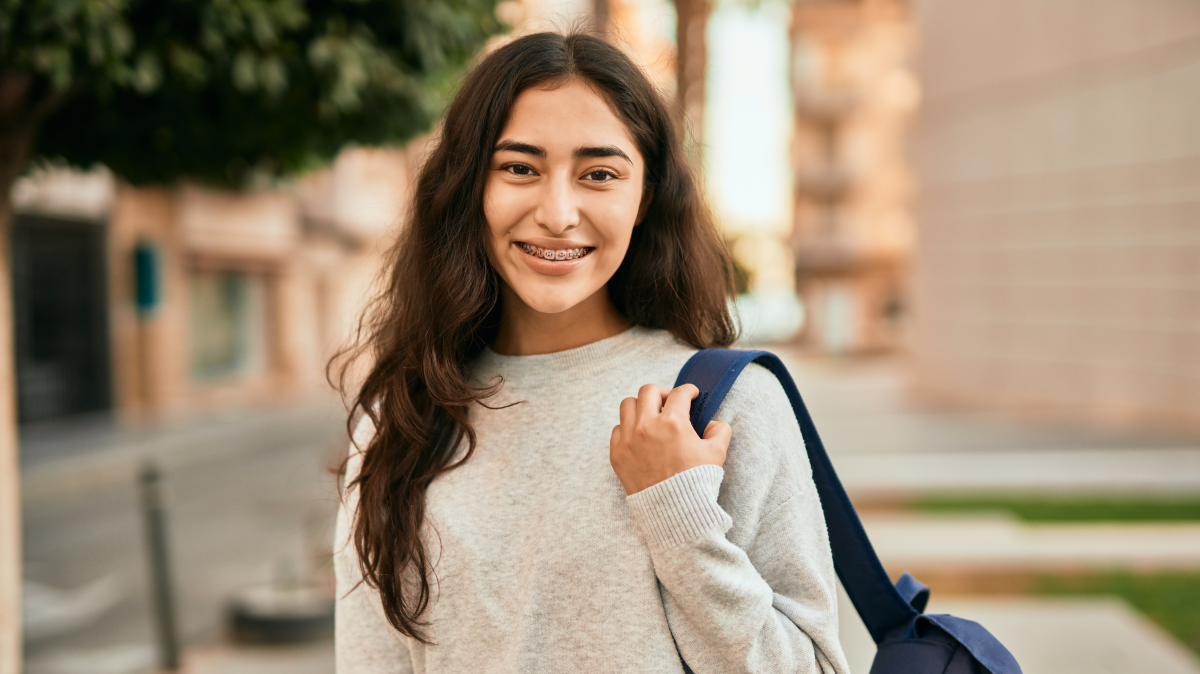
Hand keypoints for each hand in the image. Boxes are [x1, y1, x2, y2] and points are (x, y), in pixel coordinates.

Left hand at [609, 384, 732, 494]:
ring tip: (651, 417)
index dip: (689, 391)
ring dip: (641, 407)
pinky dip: (628, 429)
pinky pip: (617, 429)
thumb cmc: (696, 483)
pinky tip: (639, 437)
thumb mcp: (716, 454)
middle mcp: (647, 426)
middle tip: (670, 403)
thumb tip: (713, 423)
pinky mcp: (617, 454)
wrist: (674, 512)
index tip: (692, 394)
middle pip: (648, 391)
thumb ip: (720, 431)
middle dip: (663, 393)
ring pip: (628, 405)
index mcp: (673, 423)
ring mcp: (629, 439)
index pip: (680, 394)